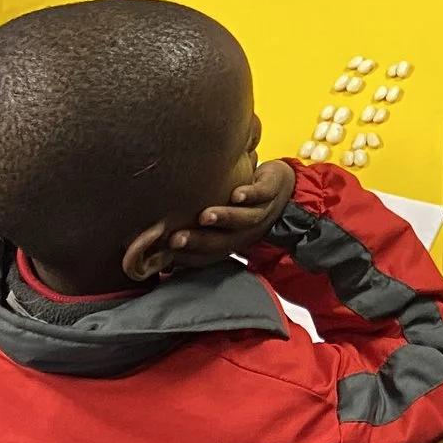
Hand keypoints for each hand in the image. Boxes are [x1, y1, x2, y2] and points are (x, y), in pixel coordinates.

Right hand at [163, 159, 297, 270]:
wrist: (284, 186)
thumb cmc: (242, 203)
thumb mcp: (222, 219)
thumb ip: (197, 226)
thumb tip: (159, 234)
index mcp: (231, 241)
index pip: (206, 254)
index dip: (184, 255)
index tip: (160, 250)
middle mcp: (245, 232)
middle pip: (220, 241)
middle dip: (197, 240)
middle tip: (174, 239)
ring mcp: (260, 212)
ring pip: (243, 220)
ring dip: (224, 218)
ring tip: (204, 216)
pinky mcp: (271, 191)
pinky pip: (261, 194)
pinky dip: (249, 195)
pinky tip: (236, 194)